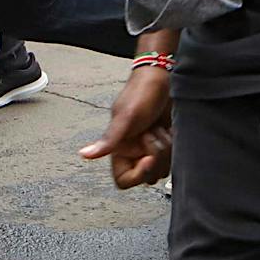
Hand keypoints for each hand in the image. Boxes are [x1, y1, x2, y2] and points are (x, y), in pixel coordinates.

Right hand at [80, 66, 172, 188]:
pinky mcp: (167, 143)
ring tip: (160, 127)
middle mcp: (135, 152)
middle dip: (156, 155)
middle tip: (152, 132)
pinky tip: (169, 128)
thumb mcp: (125, 117)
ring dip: (167, 147)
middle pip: (149, 176)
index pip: (125, 181)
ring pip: (164, 168)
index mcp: (120, 150)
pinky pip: (175, 157)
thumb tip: (84, 154)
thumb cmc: (141, 92)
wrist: (164, 77)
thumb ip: (108, 140)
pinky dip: (175, 143)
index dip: (139, 174)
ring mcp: (152, 148)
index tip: (148, 158)